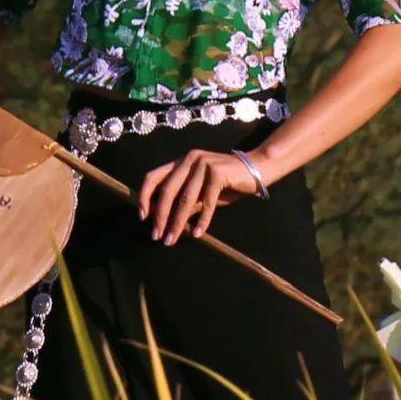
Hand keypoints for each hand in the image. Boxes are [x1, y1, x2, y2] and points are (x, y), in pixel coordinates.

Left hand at [138, 147, 262, 244]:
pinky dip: (203, 220)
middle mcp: (189, 159)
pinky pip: (207, 201)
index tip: (143, 217)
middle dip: (160, 216)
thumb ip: (185, 202)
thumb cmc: (228, 182)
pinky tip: (198, 233)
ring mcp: (203, 164)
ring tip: (172, 239)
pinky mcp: (218, 172)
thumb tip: (165, 221)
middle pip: (167, 190)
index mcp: (181, 162)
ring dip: (177, 222)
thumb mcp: (202, 193)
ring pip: (185, 198)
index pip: (153, 176)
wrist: (257, 168)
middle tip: (157, 236)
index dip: (144, 197)